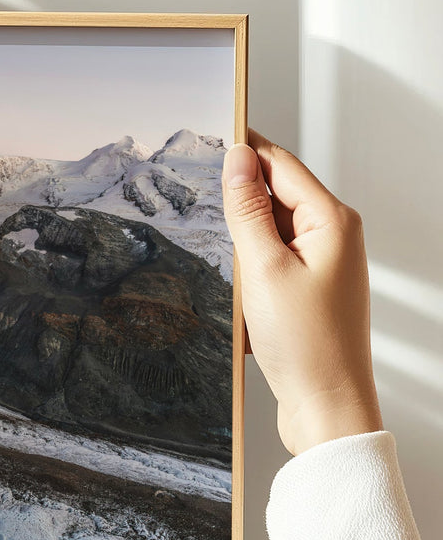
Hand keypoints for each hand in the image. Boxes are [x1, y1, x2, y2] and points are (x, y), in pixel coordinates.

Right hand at [221, 128, 383, 456]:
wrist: (326, 406)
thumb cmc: (306, 345)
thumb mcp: (264, 269)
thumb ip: (248, 210)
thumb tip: (238, 160)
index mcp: (332, 221)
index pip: (281, 164)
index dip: (245, 149)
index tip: (211, 133)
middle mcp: (334, 237)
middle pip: (276, 195)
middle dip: (239, 202)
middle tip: (204, 210)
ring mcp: (324, 264)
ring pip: (270, 231)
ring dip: (243, 243)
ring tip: (233, 274)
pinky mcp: (310, 289)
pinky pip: (272, 260)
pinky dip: (250, 269)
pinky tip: (241, 295)